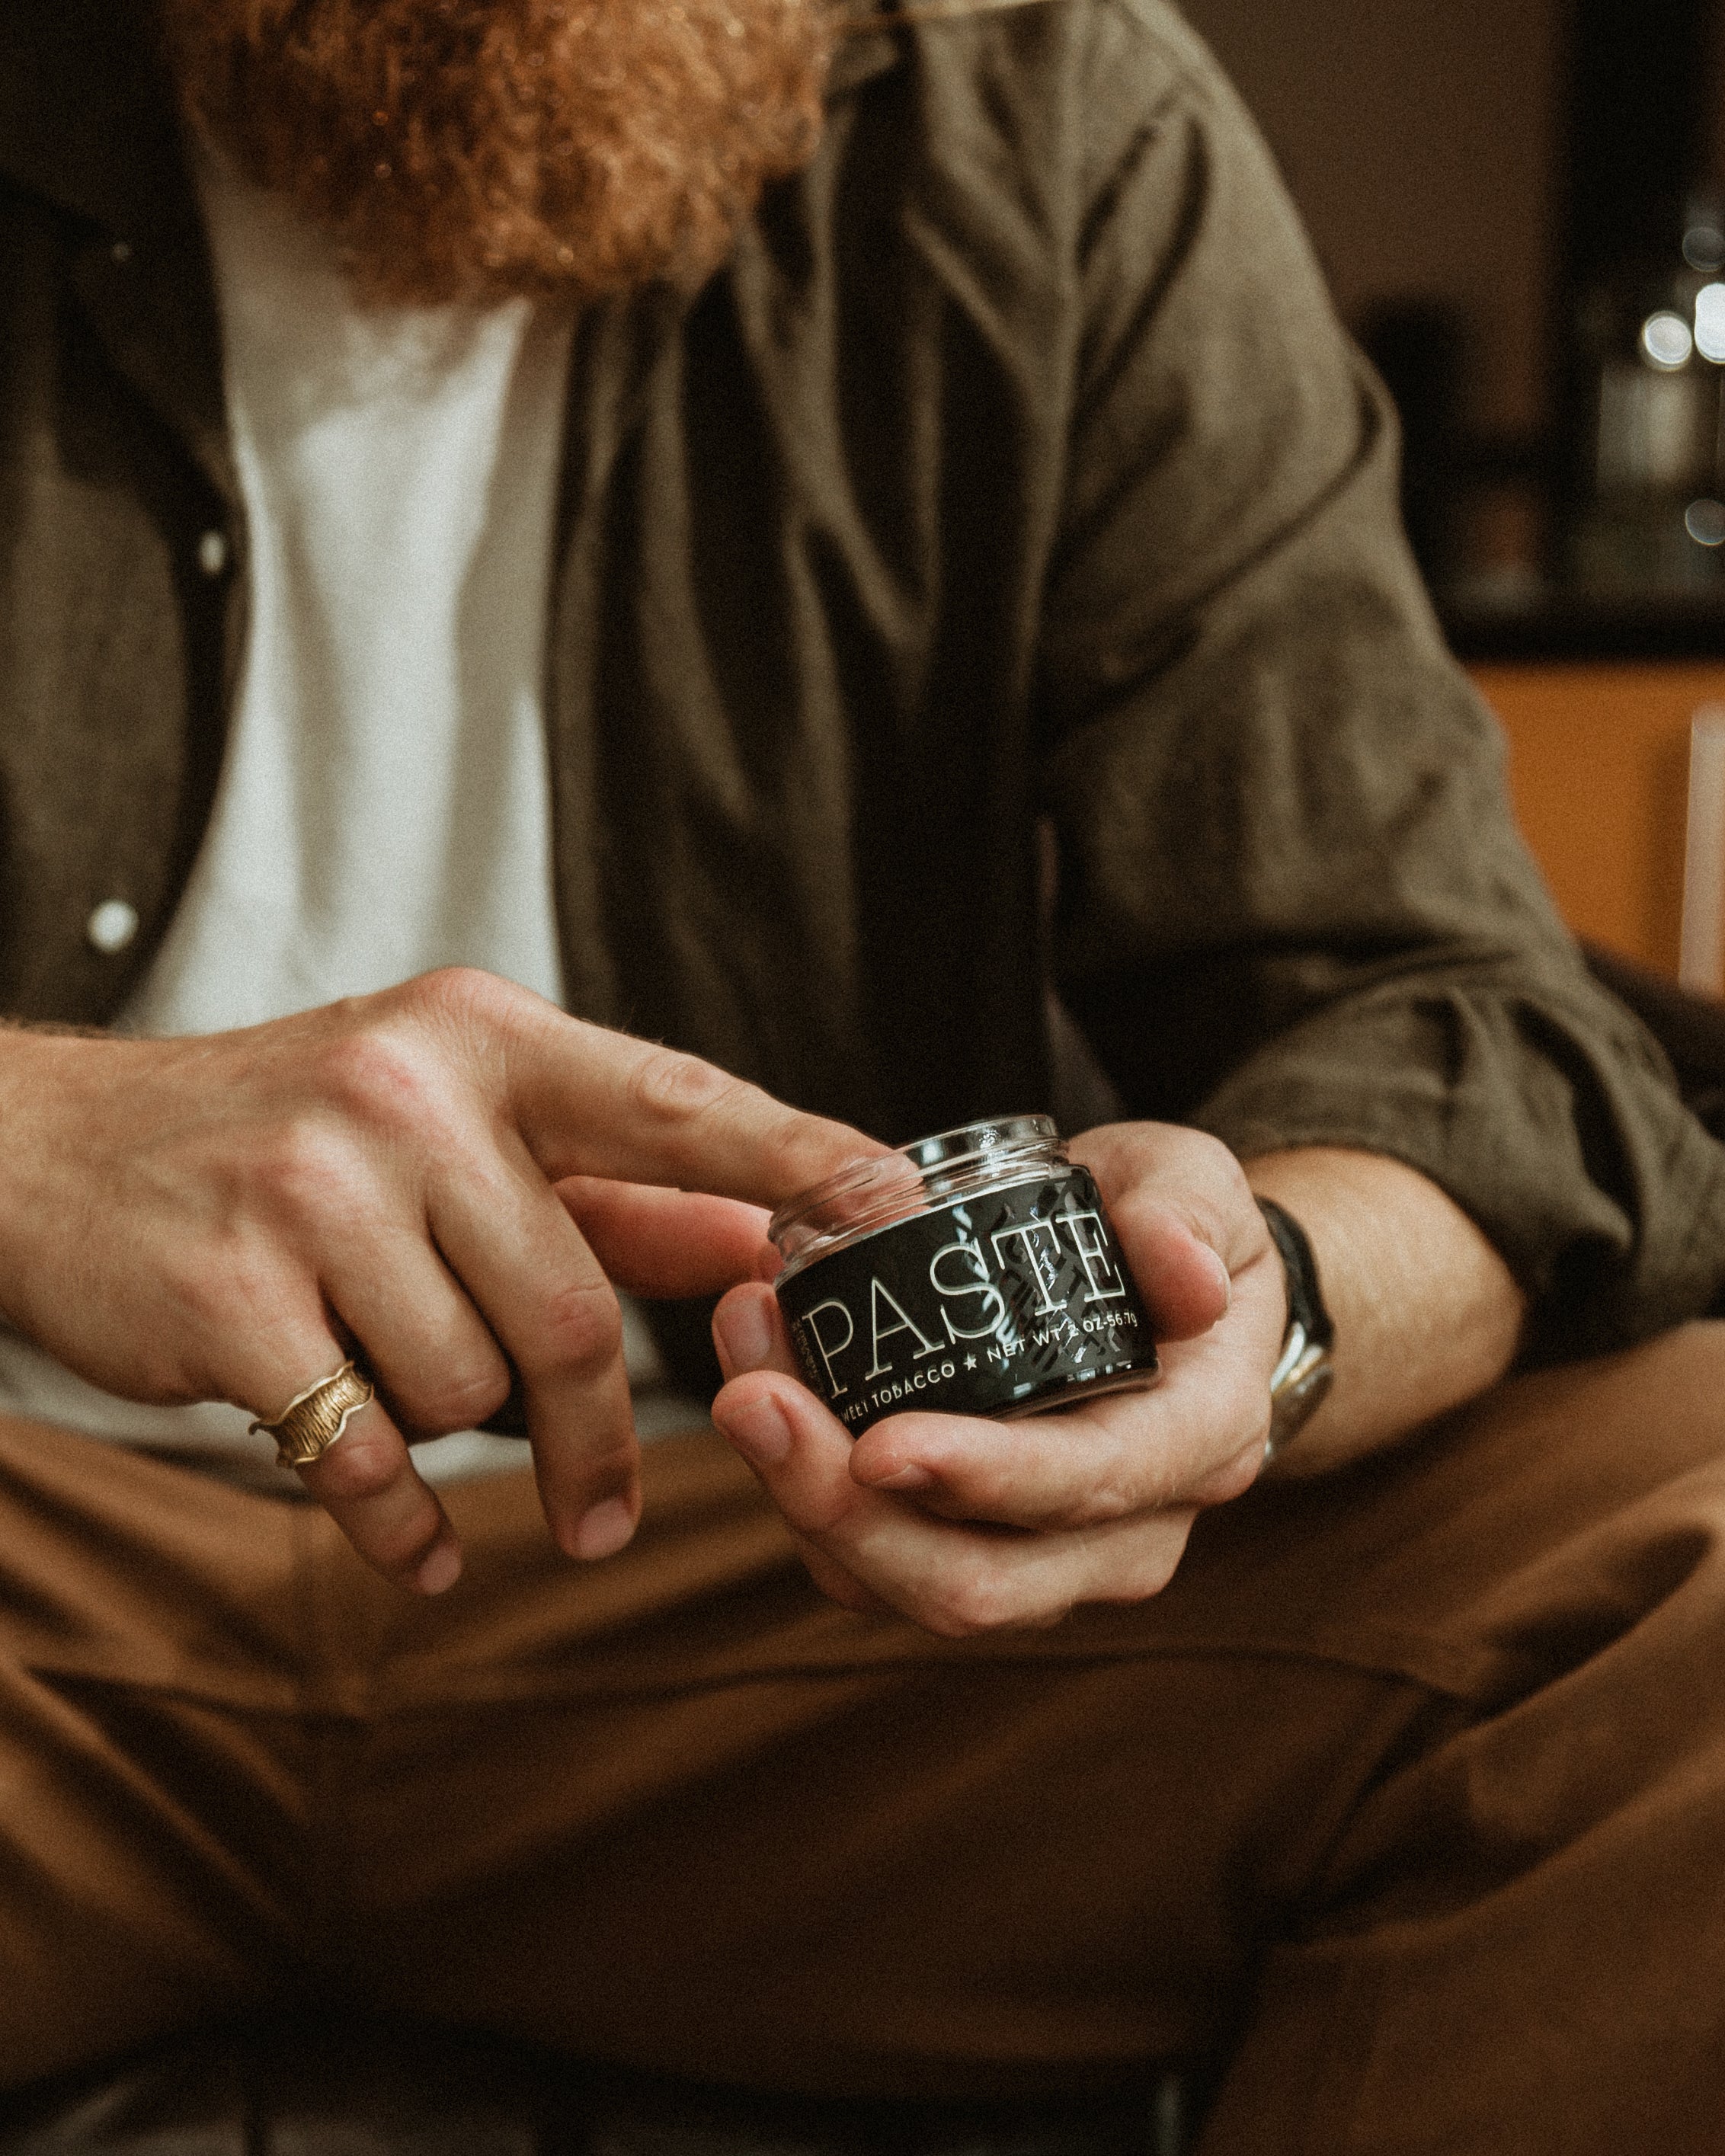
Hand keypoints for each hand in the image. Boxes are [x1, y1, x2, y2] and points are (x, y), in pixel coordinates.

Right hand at [0, 970, 870, 1591]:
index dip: (796, 1161)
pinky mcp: (233, 1303)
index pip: (674, 1102)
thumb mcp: (448, 1124)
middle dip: (601, 1430)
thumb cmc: (281, 1136)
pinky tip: (413, 1542)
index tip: (897, 1206)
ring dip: (457, 1425)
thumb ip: (608, 1187)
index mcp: (479, 1040)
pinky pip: (373, 1457)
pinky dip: (405, 1524)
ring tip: (384, 1379)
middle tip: (606, 1511)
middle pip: (576, 1310)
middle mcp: (402, 1096)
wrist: (49, 1153)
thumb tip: (758, 1240)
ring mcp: (310, 1193)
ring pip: (473, 1388)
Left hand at [709, 1122, 1286, 1634]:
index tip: (878, 1442)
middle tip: (750, 1400)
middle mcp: (1128, 1532)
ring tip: (740, 1368)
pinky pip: (867, 1563)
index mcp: (1197, 1441)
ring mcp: (1046, 1560)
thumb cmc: (1169, 1230)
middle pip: (976, 1581)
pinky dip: (801, 1490)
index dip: (981, 1477)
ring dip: (802, 1496)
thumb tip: (1190, 1280)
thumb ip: (1186, 1215)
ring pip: (904, 1587)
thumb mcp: (1193, 1185)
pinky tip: (758, 1385)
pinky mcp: (967, 1551)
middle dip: (848, 1511)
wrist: (1160, 1288)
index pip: (1086, 1485)